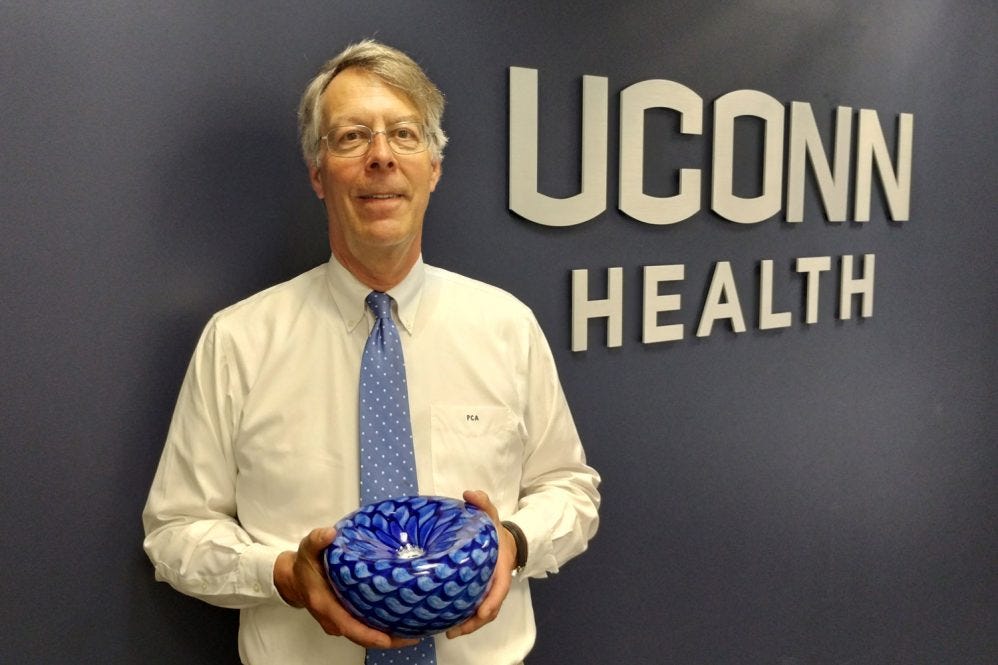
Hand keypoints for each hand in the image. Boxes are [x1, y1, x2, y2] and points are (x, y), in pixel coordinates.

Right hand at [274, 527, 419, 649]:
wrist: (292, 579)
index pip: (350, 627)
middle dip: (388, 640)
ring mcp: (339, 622)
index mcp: (326, 605)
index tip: (390, 638)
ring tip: (414, 629)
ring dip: (388, 636)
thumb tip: (331, 533)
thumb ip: (318, 540)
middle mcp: (333, 619)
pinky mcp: (345, 619)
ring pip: (365, 634)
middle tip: (415, 636)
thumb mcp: (307, 548)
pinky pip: (364, 628)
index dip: (370, 635)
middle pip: (362, 637)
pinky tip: (400, 620)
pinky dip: (381, 628)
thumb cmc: (304, 564)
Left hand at [445, 489, 516, 638]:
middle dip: (476, 621)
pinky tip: (448, 624)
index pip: (500, 587)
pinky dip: (466, 619)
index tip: (481, 611)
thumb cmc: (495, 529)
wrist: (505, 540)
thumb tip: (469, 493)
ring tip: (449, 632)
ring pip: (483, 613)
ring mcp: (489, 590)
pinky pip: (476, 609)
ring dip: (469, 625)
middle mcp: (496, 582)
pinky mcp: (480, 593)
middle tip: (456, 630)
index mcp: (501, 567)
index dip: (492, 601)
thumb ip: (483, 502)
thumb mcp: (491, 513)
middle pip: (491, 608)